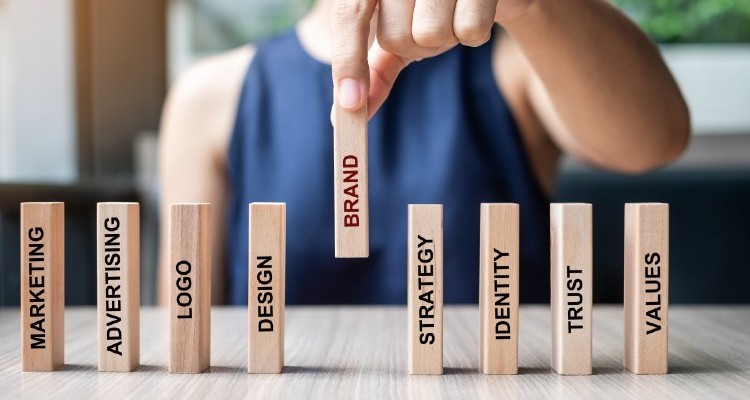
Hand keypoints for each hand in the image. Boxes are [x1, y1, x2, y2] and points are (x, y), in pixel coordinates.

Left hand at [332, 0, 533, 117]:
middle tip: (429, 26)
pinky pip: (470, 29)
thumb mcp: (399, 34)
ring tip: (452, 16)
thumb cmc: (436, 8)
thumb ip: (373, 70)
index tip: (351, 104)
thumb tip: (346, 112)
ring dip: (445, 40)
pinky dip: (474, 34)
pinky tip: (476, 13)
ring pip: (430, 33)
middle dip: (415, 47)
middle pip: (394, 36)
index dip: (347, 59)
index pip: (349, 14)